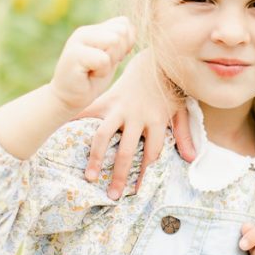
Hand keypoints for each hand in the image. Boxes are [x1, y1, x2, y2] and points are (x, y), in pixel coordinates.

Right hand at [48, 17, 134, 120]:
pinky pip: (104, 59)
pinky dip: (102, 72)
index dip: (126, 43)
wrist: (68, 99)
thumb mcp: (111, 57)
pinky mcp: (74, 55)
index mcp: (94, 29)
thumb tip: (130, 30)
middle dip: (119, 53)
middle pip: (121, 32)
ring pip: (114, 41)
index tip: (112, 58)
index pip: (124, 23)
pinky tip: (89, 75)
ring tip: (96, 70)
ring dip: (110, 62)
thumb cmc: (92, 79)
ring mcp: (78, 41)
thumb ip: (120, 41)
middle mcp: (85, 31)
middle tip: (103, 66)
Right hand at [82, 48, 193, 196]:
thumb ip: (184, 133)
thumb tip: (192, 158)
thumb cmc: (168, 88)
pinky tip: (63, 136)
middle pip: (126, 150)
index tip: (136, 192)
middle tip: (112, 195)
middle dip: (119, 175)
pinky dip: (76, 123)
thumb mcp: (180, 109)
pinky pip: (89, 112)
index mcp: (157, 119)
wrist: (155, 59)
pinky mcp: (108, 98)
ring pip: (104, 134)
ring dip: (96, 157)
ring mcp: (120, 107)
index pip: (151, 153)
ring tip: (90, 176)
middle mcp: (137, 115)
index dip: (144, 174)